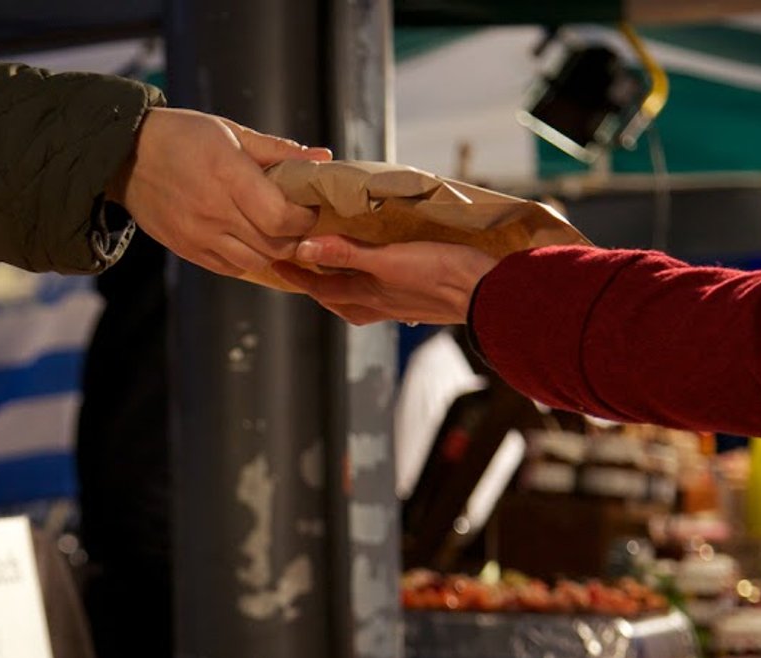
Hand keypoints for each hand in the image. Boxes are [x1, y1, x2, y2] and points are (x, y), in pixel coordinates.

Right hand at [112, 107, 329, 277]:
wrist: (127, 156)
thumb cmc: (182, 136)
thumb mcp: (231, 132)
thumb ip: (277, 150)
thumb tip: (321, 158)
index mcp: (227, 174)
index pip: (281, 216)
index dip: (304, 217)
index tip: (309, 208)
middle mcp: (214, 210)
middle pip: (274, 244)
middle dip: (295, 236)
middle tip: (298, 221)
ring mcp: (199, 235)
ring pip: (256, 261)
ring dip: (273, 250)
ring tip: (274, 231)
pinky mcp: (187, 249)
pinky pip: (231, 267)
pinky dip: (248, 258)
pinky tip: (248, 239)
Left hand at [271, 236, 498, 325]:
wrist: (487, 294)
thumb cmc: (440, 276)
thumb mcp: (389, 259)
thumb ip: (347, 253)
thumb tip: (304, 248)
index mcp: (365, 297)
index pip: (319, 287)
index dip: (295, 275)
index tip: (273, 263)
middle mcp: (377, 305)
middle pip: (334, 297)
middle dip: (314, 284)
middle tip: (297, 268)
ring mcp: (398, 305)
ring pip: (357, 298)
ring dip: (341, 284)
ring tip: (332, 269)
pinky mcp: (417, 299)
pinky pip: (381, 293)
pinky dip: (368, 283)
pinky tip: (377, 274)